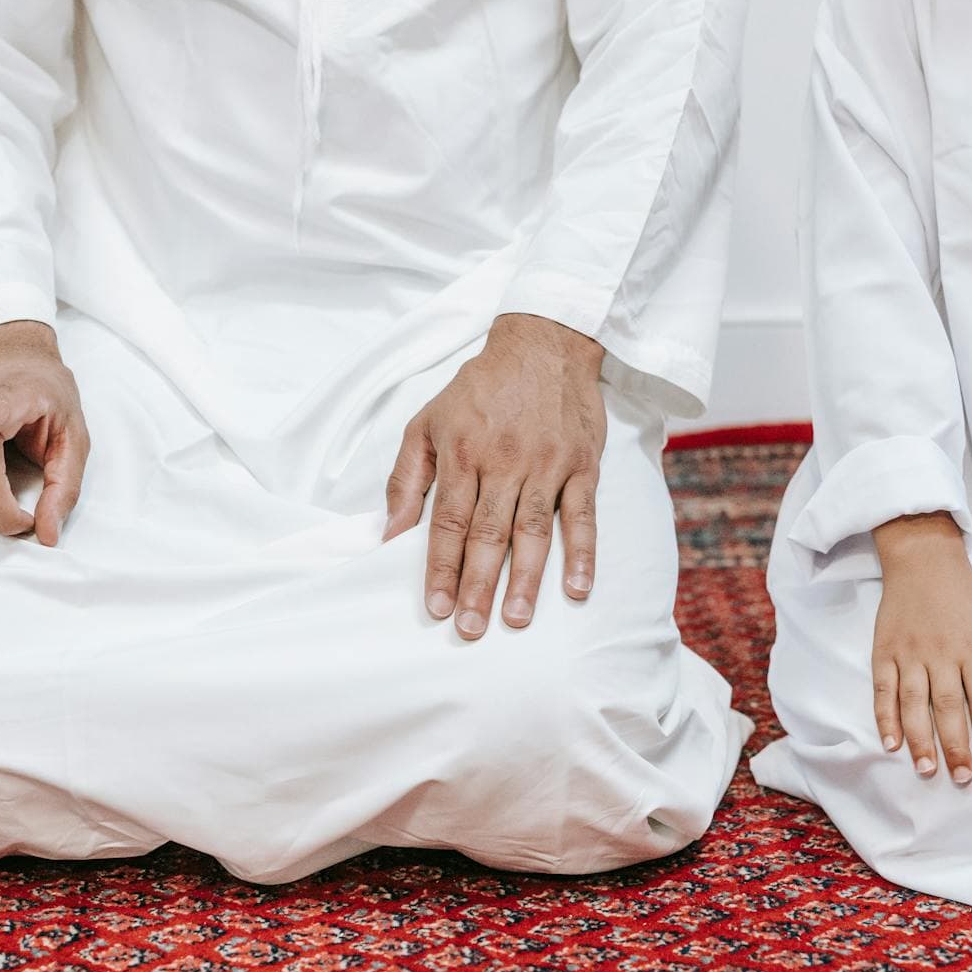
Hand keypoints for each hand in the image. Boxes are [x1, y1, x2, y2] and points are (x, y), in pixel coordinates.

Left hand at [383, 312, 606, 639]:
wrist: (543, 343)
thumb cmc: (479, 388)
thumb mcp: (427, 421)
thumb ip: (407, 478)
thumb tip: (388, 532)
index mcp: (463, 453)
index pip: (448, 521)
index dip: (441, 567)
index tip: (436, 607)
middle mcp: (504, 461)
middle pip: (488, 534)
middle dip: (477, 585)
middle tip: (470, 628)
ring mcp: (547, 465)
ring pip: (533, 531)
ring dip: (525, 579)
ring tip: (516, 619)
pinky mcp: (583, 465)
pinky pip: (583, 515)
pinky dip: (582, 552)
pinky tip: (578, 588)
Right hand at [871, 513, 971, 783]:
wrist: (922, 561)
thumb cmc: (970, 596)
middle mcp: (939, 653)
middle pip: (947, 707)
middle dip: (955, 745)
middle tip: (962, 778)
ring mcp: (908, 653)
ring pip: (913, 703)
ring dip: (919, 739)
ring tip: (926, 769)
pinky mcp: (883, 651)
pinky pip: (882, 689)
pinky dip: (884, 717)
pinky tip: (892, 743)